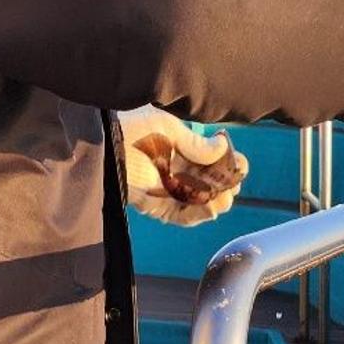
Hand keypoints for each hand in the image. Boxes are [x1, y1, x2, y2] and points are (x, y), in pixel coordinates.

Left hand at [118, 106, 247, 226]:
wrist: (105, 152)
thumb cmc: (132, 131)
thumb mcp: (166, 128)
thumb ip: (195, 142)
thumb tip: (222, 146)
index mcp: (179, 147)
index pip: (210, 158)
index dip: (227, 163)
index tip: (239, 165)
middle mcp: (175, 169)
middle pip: (209, 182)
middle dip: (224, 185)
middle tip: (233, 185)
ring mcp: (168, 191)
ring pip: (200, 201)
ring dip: (215, 201)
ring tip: (223, 198)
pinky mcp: (159, 208)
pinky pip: (183, 216)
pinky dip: (198, 214)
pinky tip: (211, 208)